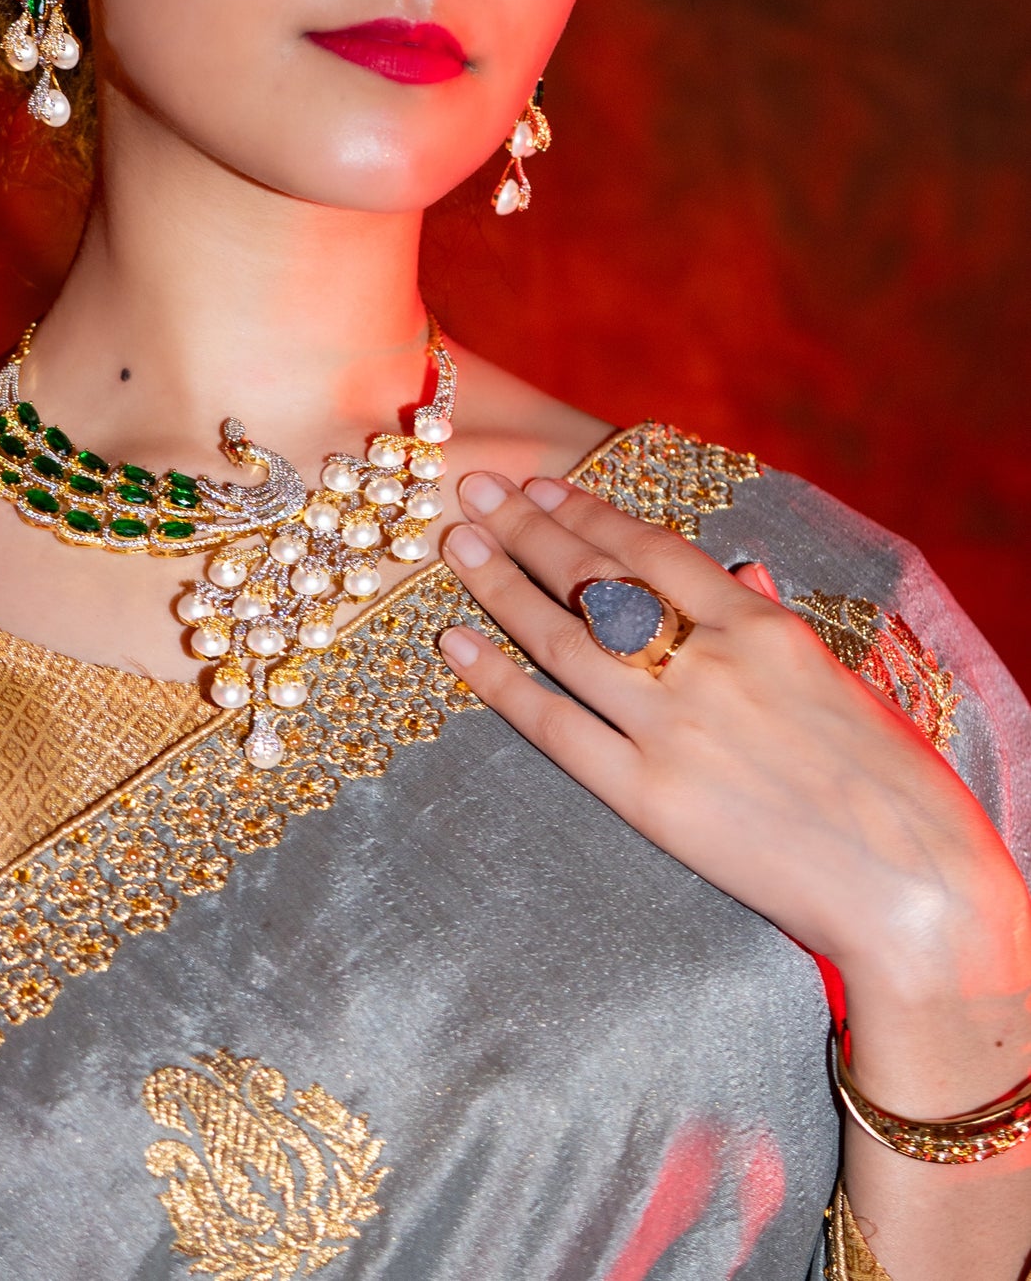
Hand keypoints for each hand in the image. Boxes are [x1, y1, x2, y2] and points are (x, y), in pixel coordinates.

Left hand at [437, 474, 1030, 1019]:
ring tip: (454, 545)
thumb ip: (772, 622)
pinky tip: (456, 645)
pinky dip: (499, 681)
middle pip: (593, 578)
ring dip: (499, 584)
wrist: (917, 887)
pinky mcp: (650, 798)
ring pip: (562, 638)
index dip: (587, 512)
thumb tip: (737, 572)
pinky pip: (555, 727)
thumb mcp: (839, 678)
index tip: (541, 485)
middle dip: (525, 526)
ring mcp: (672, 727)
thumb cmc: (894, 781)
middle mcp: (707, 661)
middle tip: (474, 488)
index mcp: (760, 625)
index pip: (649, 549)